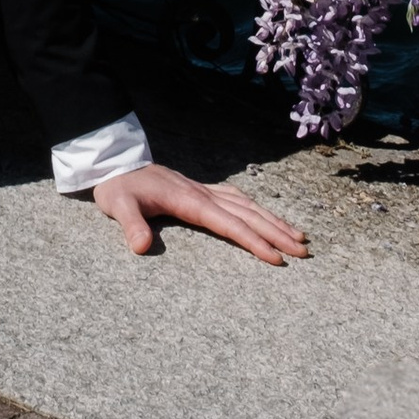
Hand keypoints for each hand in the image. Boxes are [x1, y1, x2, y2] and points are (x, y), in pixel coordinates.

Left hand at [90, 164, 309, 264]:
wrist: (114, 160)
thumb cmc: (117, 186)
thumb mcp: (118, 204)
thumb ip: (131, 225)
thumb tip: (142, 248)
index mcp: (189, 200)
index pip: (229, 224)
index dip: (254, 241)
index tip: (277, 258)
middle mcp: (202, 193)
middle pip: (247, 214)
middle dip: (276, 232)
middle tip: (304, 251)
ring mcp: (203, 189)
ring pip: (247, 204)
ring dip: (273, 220)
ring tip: (297, 236)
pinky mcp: (199, 189)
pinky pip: (236, 198)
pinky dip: (255, 208)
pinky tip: (264, 215)